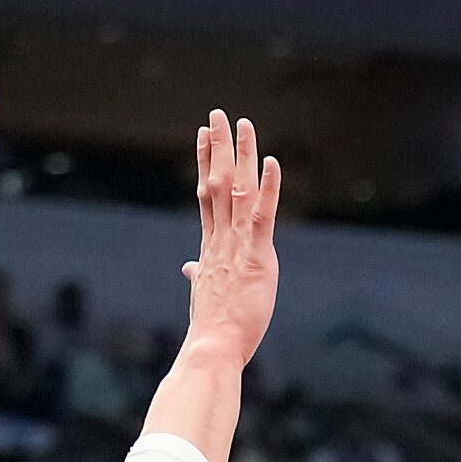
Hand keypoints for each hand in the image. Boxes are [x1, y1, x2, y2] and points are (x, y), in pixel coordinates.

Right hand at [180, 110, 280, 367]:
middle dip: (218, 147)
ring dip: (242, 155)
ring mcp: (237, 246)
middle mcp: (221, 240)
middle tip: (218, 114)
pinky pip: (263, 216)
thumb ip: (198, 275)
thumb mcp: (204, 295)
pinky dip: (268, 188)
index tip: (202, 137)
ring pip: (238, 191)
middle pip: (217, 183)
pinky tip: (272, 163)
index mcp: (211, 247)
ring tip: (243, 123)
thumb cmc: (212, 329)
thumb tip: (189, 268)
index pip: (207, 196)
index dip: (205, 163)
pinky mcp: (257, 258)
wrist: (212, 347)